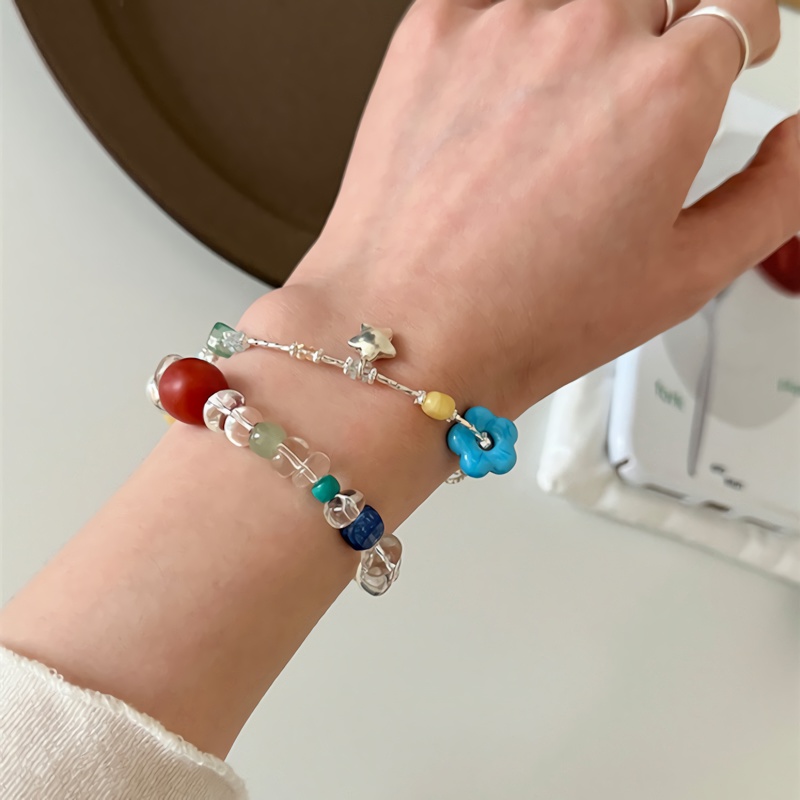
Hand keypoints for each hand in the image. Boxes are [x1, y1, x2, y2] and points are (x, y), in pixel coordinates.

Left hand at [266, 0, 797, 416]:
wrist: (409, 329)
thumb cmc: (529, 318)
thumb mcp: (685, 277)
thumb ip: (774, 195)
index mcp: (668, 89)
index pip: (738, 9)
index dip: (738, 36)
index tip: (726, 51)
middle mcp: (589, 34)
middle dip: (659, 39)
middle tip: (628, 102)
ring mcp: (503, 23)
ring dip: (578, 39)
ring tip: (549, 119)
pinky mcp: (430, 31)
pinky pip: (489, 0)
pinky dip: (502, 35)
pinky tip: (495, 101)